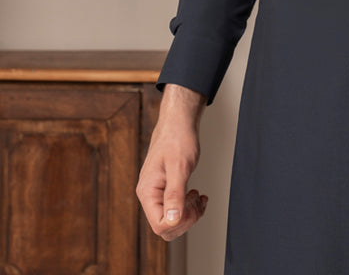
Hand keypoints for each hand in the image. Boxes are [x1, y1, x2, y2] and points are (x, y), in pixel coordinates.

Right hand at [136, 83, 208, 240]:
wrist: (178, 123)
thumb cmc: (177, 139)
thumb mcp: (179, 166)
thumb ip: (175, 194)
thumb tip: (172, 219)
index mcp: (148, 191)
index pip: (159, 225)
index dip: (179, 222)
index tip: (193, 206)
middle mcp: (149, 195)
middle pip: (166, 226)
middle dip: (187, 218)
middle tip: (198, 201)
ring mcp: (156, 193)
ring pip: (172, 219)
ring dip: (189, 213)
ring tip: (199, 197)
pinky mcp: (165, 190)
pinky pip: (176, 209)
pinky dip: (189, 206)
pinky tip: (197, 196)